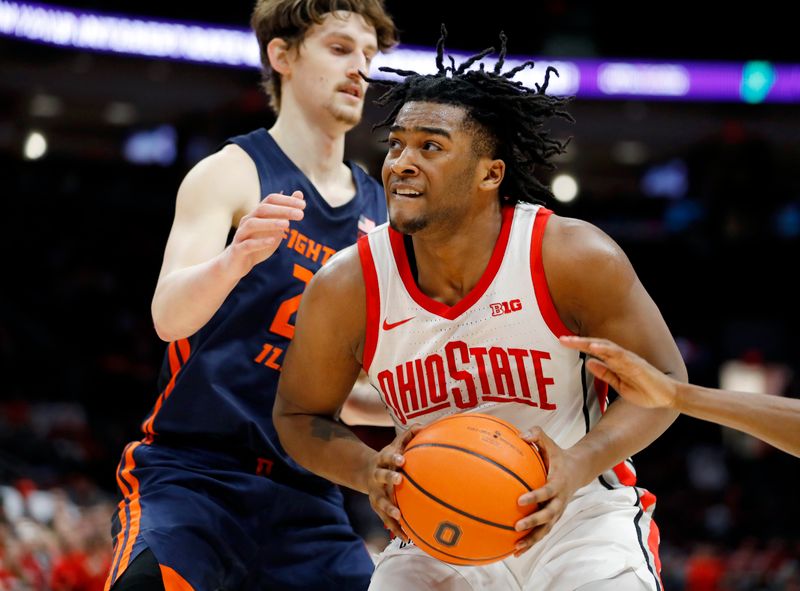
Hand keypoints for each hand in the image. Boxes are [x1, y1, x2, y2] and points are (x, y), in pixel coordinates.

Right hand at [225, 190, 304, 276]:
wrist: (235, 263)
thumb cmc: (256, 242)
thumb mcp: (274, 227)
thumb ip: (285, 212)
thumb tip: (299, 194)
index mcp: (257, 214)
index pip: (271, 200)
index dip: (286, 200)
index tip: (303, 205)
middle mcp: (248, 221)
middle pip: (263, 209)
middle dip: (282, 210)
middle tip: (300, 214)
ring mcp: (241, 235)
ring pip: (253, 224)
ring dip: (270, 223)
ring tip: (287, 225)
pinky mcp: (238, 250)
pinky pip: (247, 244)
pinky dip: (260, 242)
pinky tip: (272, 241)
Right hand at [365, 424, 421, 540]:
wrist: (366, 471)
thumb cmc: (389, 457)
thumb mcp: (395, 445)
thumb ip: (409, 436)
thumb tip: (425, 426)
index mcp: (382, 460)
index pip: (387, 457)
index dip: (393, 457)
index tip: (402, 459)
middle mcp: (376, 477)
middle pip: (381, 477)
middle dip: (389, 478)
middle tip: (400, 480)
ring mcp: (375, 493)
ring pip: (380, 502)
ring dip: (389, 508)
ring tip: (399, 516)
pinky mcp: (377, 507)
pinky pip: (386, 520)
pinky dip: (395, 529)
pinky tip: (407, 538)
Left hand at [513, 427, 580, 555]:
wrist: (578, 470)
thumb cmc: (558, 456)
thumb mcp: (550, 443)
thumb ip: (536, 435)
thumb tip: (520, 435)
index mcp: (557, 482)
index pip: (546, 491)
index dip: (535, 496)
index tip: (520, 500)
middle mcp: (559, 500)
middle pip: (548, 515)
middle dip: (533, 522)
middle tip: (517, 526)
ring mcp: (557, 511)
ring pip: (546, 529)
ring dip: (532, 539)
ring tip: (516, 547)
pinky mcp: (553, 518)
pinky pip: (542, 532)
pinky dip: (531, 542)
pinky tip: (515, 551)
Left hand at [559, 336, 678, 409]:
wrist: (666, 397)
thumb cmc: (644, 391)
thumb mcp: (619, 385)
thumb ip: (605, 374)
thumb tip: (588, 363)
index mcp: (615, 362)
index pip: (593, 351)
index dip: (578, 346)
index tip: (562, 342)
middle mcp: (621, 357)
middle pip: (597, 345)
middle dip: (579, 342)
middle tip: (561, 338)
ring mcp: (629, 360)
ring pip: (606, 347)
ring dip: (589, 343)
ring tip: (573, 341)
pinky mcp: (636, 365)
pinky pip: (620, 356)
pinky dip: (606, 350)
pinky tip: (594, 348)